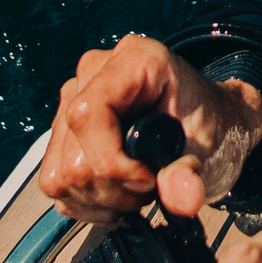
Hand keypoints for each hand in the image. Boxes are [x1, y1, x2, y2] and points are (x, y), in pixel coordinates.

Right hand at [38, 35, 261, 222]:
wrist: (206, 125)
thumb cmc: (207, 126)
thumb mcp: (206, 147)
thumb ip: (189, 173)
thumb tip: (183, 200)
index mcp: (133, 60)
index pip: (88, 114)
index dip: (111, 162)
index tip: (148, 181)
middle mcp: (92, 74)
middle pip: (73, 158)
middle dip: (115, 189)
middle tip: (153, 185)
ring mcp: (72, 101)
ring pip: (60, 177)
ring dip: (103, 199)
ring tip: (138, 187)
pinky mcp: (62, 132)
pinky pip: (55, 184)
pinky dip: (89, 202)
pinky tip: (118, 191)